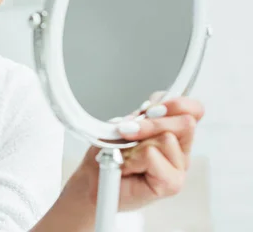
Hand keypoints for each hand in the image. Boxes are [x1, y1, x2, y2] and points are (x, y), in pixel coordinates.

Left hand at [75, 96, 204, 211]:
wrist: (96, 180)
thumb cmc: (109, 155)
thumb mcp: (123, 126)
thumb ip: (142, 117)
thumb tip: (150, 110)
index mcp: (173, 131)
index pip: (192, 109)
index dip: (175, 103)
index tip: (150, 108)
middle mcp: (181, 149)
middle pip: (185, 121)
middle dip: (152, 122)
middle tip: (128, 130)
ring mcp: (179, 167)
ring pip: (166, 138)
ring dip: (137, 143)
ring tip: (126, 155)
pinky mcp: (172, 184)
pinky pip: (152, 155)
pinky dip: (133, 157)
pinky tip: (128, 167)